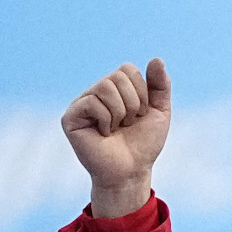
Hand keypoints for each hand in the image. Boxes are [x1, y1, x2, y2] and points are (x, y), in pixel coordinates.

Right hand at [62, 59, 171, 218]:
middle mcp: (96, 92)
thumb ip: (160, 86)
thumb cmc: (143, 145)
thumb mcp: (159, 113)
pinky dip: (107, 120)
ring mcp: (81, 103)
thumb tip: (157, 59)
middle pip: (118, 77)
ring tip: (116, 129)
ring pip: (106, 88)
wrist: (131, 171)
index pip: (128, 69)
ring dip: (121, 113)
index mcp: (114, 88)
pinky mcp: (71, 117)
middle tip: (128, 124)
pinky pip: (94, 103)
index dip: (142, 93)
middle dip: (133, 104)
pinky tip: (103, 134)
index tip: (140, 115)